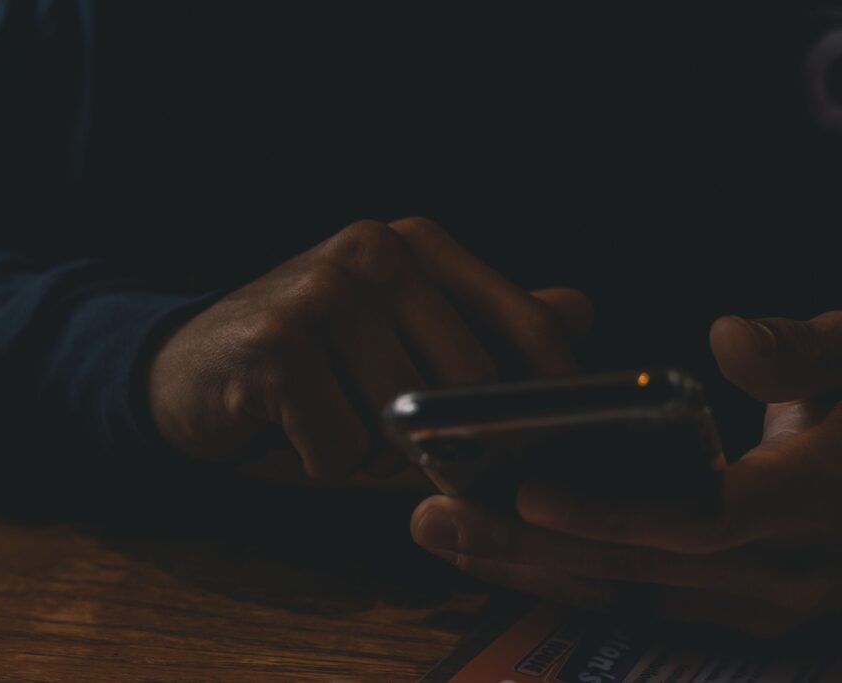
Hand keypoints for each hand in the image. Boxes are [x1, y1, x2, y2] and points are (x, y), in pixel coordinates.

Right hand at [149, 217, 591, 480]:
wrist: (190, 370)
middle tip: (417, 460)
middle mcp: (375, 252)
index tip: (556, 450)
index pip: (527, 326)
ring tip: (335, 423)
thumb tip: (582, 313)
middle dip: (453, 446)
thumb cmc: (312, 363)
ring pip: (403, 425)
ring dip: (376, 455)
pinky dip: (324, 463)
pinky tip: (293, 430)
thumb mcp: (402, 336)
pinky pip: (341, 448)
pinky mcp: (276, 344)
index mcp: (418, 246)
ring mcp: (324, 292)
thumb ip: (485, 326)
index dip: (553, 399)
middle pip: (471, 387)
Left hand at [411, 311, 841, 636]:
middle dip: (530, 546)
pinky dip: (566, 579)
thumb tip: (729, 338)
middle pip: (641, 568)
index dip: (613, 509)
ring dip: (531, 568)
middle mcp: (785, 571)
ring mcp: (759, 602)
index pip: (702, 515)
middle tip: (436, 515)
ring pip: (629, 595)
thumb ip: (797, 353)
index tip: (528, 489)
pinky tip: (499, 552)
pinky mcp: (731, 608)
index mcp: (812, 499)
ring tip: (445, 533)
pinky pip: (638, 603)